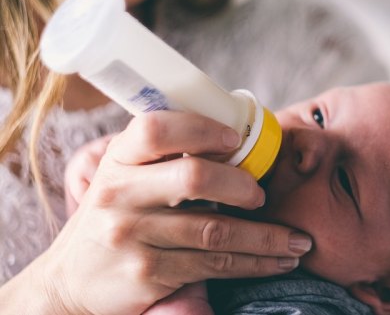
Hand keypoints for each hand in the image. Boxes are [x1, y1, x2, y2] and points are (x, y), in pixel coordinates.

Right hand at [14, 111, 310, 314]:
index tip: (235, 139)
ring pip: (215, 230)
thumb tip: (239, 134)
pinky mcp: (146, 274)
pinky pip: (214, 265)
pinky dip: (255, 263)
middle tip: (264, 196)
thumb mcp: (126, 176)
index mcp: (119, 159)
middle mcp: (118, 194)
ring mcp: (131, 236)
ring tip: (298, 238)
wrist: (70, 280)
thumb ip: (166, 156)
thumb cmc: (117, 215)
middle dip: (243, 185)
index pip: (156, 128)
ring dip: (267, 236)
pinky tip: (279, 260)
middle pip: (195, 177)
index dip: (202, 129)